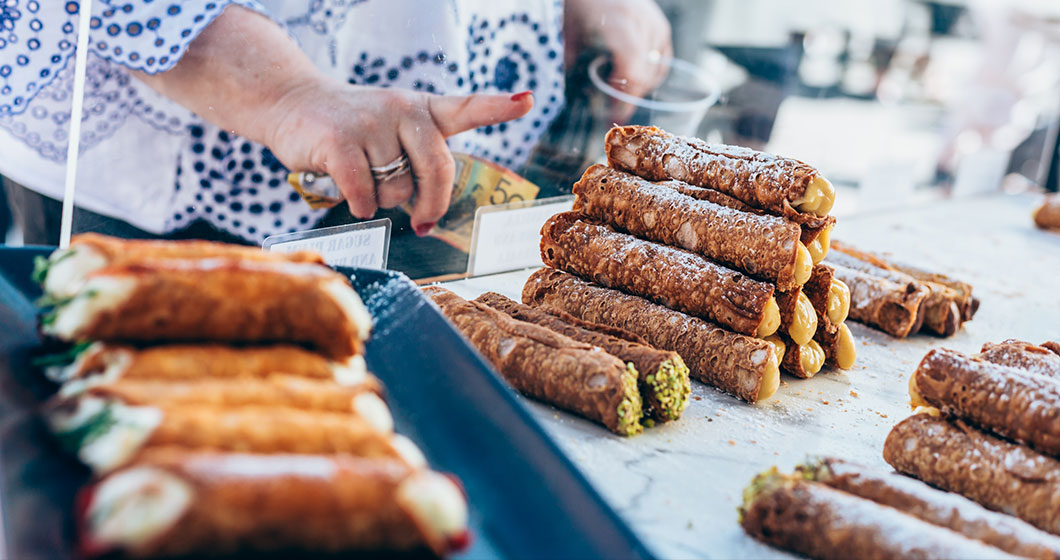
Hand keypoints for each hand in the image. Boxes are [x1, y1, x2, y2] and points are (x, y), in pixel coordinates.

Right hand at [264, 82, 533, 233]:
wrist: (291, 104)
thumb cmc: (351, 130)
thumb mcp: (392, 133)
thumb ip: (418, 163)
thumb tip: (429, 218)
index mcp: (422, 109)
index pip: (466, 107)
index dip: (499, 106)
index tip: (528, 100)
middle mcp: (403, 110)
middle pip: (439, 170)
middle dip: (433, 204)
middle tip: (425, 222)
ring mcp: (371, 123)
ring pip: (398, 190)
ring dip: (383, 200)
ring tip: (363, 177)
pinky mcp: (340, 142)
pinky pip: (365, 195)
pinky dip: (360, 206)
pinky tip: (350, 194)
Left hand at [565, 0, 672, 98]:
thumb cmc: (579, 1)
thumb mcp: (567, 27)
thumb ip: (569, 57)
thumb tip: (567, 90)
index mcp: (619, 22)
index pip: (634, 68)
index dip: (627, 96)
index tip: (615, 115)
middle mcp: (643, 21)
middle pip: (645, 74)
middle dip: (628, 96)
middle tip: (611, 108)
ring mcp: (655, 22)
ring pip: (656, 70)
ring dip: (639, 86)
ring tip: (618, 91)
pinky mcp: (660, 24)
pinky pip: (663, 60)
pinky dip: (651, 74)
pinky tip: (634, 79)